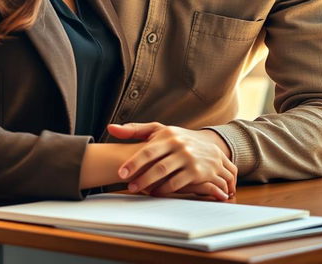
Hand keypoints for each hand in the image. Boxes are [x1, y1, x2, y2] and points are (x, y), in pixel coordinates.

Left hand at [108, 122, 236, 199]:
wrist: (212, 147)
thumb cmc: (178, 138)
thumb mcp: (159, 130)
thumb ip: (135, 130)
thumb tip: (109, 128)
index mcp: (167, 134)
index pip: (147, 150)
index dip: (133, 162)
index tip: (121, 173)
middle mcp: (179, 145)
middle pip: (156, 164)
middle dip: (140, 177)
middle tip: (127, 186)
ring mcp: (189, 158)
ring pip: (166, 175)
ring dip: (150, 185)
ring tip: (138, 190)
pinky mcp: (197, 172)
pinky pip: (177, 183)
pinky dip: (164, 189)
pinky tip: (155, 192)